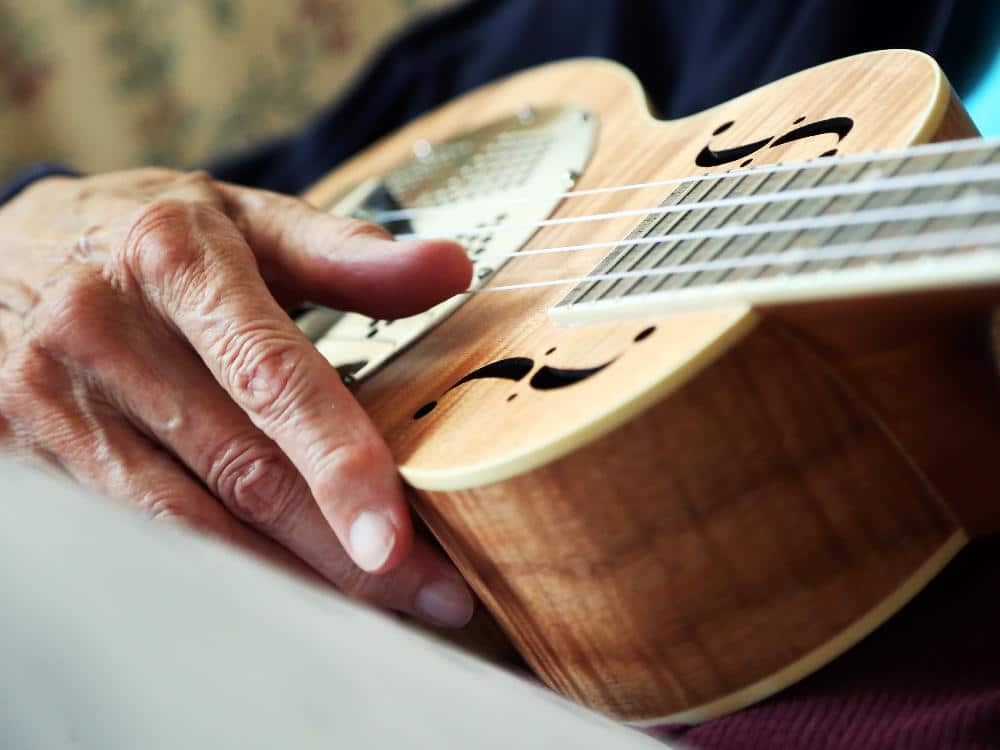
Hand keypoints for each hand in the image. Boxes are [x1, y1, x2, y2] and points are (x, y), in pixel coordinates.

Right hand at [0, 169, 475, 626]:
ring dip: (288, 582)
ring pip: (187, 526)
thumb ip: (345, 253)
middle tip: (429, 593)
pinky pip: (135, 537)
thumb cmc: (146, 235)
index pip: (268, 374)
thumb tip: (450, 266)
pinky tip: (280, 593)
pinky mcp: (23, 453)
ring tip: (373, 611)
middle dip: (340, 551)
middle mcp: (100, 329)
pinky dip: (217, 573)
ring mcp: (50, 401)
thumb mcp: (241, 218)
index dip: (336, 459)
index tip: (396, 535)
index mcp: (171, 258)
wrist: (3, 243)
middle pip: (239, 470)